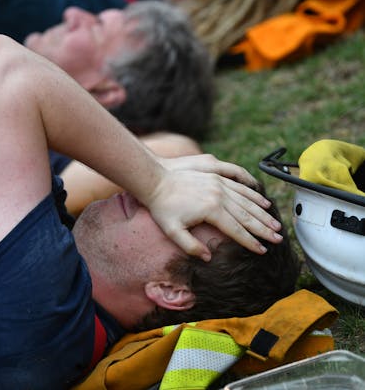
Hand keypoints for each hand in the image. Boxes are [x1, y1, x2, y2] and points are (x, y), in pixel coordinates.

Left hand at [141, 154, 282, 260]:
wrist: (154, 180)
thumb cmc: (161, 208)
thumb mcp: (172, 231)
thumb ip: (190, 246)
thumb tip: (208, 257)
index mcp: (211, 210)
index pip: (236, 230)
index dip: (251, 242)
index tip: (263, 251)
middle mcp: (219, 195)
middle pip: (247, 215)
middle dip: (264, 229)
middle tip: (279, 239)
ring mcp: (219, 183)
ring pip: (247, 200)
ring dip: (263, 213)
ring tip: (275, 224)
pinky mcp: (216, 175)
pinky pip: (240, 185)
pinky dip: (253, 194)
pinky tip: (263, 201)